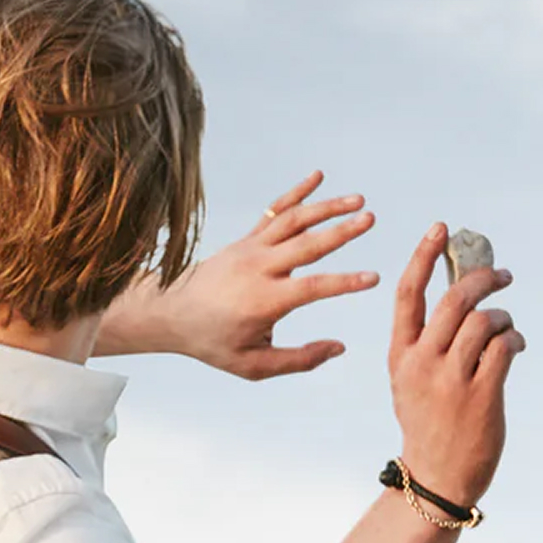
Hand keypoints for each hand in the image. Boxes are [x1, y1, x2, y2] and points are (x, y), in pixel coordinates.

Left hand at [96, 171, 380, 377]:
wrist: (170, 311)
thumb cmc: (212, 342)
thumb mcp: (252, 365)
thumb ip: (298, 359)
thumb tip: (339, 347)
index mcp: (263, 300)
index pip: (311, 287)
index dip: (344, 283)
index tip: (373, 278)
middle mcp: (259, 268)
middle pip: (306, 245)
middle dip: (340, 231)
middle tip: (370, 219)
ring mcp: (251, 248)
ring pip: (293, 221)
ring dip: (326, 207)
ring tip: (357, 200)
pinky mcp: (246, 239)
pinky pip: (274, 211)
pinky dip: (296, 193)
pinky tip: (317, 177)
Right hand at [389, 221, 523, 507]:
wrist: (437, 476)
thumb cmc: (428, 422)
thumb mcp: (411, 379)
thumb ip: (426, 341)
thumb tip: (460, 292)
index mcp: (400, 355)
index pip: (408, 293)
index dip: (424, 255)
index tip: (441, 228)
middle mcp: (422, 363)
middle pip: (453, 299)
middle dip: (482, 278)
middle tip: (502, 275)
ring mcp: (451, 380)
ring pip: (483, 320)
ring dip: (502, 316)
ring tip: (506, 327)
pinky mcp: (482, 395)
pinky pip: (504, 346)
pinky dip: (514, 339)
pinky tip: (514, 346)